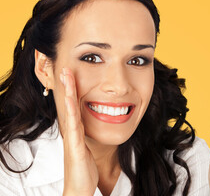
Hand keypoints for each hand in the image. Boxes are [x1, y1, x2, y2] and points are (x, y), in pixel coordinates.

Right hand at [60, 68, 97, 195]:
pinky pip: (74, 127)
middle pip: (69, 106)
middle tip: (65, 68)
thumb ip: (91, 137)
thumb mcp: (90, 149)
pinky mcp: (75, 148)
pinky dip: (71, 112)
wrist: (79, 189)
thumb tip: (101, 125)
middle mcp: (72, 133)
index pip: (75, 107)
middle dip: (68, 86)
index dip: (73, 91)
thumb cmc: (84, 171)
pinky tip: (70, 100)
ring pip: (70, 112)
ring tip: (66, 76)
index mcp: (77, 132)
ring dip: (68, 93)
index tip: (72, 74)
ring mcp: (72, 139)